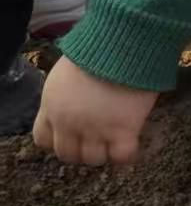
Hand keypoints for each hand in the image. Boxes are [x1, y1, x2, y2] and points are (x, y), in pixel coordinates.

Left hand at [33, 58, 158, 166]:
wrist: (121, 45)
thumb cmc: (94, 51)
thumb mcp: (64, 74)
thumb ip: (64, 96)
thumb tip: (75, 103)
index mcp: (52, 108)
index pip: (44, 140)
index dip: (58, 140)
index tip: (71, 134)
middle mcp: (69, 124)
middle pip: (68, 154)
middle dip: (81, 150)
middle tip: (95, 140)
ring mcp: (96, 130)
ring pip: (93, 160)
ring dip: (103, 153)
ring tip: (114, 141)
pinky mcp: (123, 130)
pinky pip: (122, 156)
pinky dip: (125, 155)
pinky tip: (131, 143)